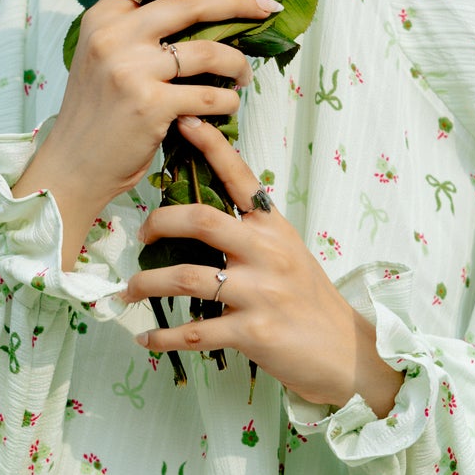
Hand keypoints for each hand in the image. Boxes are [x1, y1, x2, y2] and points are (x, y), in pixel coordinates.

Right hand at [13, 0, 281, 269]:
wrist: (72, 167)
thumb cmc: (97, 112)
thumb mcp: (104, 55)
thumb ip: (139, 27)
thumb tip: (201, 4)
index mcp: (104, 14)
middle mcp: (115, 34)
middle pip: (194, 2)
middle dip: (241, 2)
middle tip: (269, 7)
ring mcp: (131, 68)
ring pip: (210, 52)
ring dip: (238, 65)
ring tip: (244, 76)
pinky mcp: (150, 104)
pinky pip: (209, 95)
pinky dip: (225, 103)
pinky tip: (222, 108)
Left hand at [123, 115, 405, 417]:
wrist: (345, 352)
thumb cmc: (309, 298)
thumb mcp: (288, 252)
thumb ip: (251, 232)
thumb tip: (202, 214)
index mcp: (274, 226)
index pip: (240, 178)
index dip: (212, 148)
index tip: (184, 123)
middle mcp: (268, 252)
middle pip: (202, 221)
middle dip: (160, 222)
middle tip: (141, 235)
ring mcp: (261, 292)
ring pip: (188, 277)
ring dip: (149, 283)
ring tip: (129, 291)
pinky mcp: (254, 332)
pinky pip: (195, 331)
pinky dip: (165, 336)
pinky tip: (147, 338)